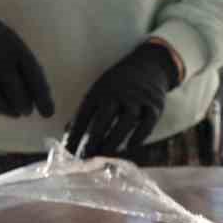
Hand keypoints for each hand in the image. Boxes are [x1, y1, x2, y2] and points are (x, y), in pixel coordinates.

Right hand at [0, 5, 53, 117]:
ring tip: (13, 111)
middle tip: (26, 111)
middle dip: (23, 106)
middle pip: (14, 93)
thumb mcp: (16, 47)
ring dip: (7, 110)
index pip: (33, 77)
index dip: (42, 98)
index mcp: (15, 48)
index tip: (48, 113)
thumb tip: (42, 103)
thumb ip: (28, 71)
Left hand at [66, 41, 180, 156]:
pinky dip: (138, 136)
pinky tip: (129, 147)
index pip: (84, 113)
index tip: (68, 151)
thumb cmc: (118, 84)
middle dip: (93, 139)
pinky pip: (147, 123)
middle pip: (104, 118)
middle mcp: (118, 93)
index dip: (75, 133)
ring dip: (114, 140)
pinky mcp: (154, 105)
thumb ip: (86, 113)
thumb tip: (69, 137)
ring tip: (105, 156)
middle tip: (86, 158)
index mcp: (100, 90)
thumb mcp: (99, 90)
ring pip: (125, 121)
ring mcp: (137, 99)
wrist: (149, 64)